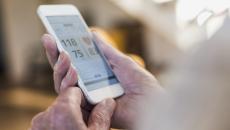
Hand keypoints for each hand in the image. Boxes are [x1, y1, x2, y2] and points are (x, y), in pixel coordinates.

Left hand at [30, 87, 115, 129]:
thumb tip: (108, 102)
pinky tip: (68, 126)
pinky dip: (57, 122)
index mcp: (62, 111)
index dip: (83, 92)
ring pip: (55, 111)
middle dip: (73, 99)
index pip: (72, 90)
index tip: (90, 96)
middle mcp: (45, 116)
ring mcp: (38, 126)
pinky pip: (49, 122)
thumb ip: (102, 115)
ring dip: (66, 113)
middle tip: (81, 99)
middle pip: (62, 99)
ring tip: (77, 120)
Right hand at [41, 31, 162, 128]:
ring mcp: (87, 98)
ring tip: (63, 54)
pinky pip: (71, 98)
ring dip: (60, 68)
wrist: (149, 103)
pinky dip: (68, 83)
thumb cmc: (141, 84)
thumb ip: (106, 51)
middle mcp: (90, 87)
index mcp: (97, 75)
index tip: (54, 37)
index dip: (63, 51)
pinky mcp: (88, 110)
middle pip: (65, 72)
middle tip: (49, 40)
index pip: (75, 63)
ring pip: (63, 84)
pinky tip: (70, 69)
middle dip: (55, 55)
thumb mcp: (122, 62)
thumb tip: (93, 34)